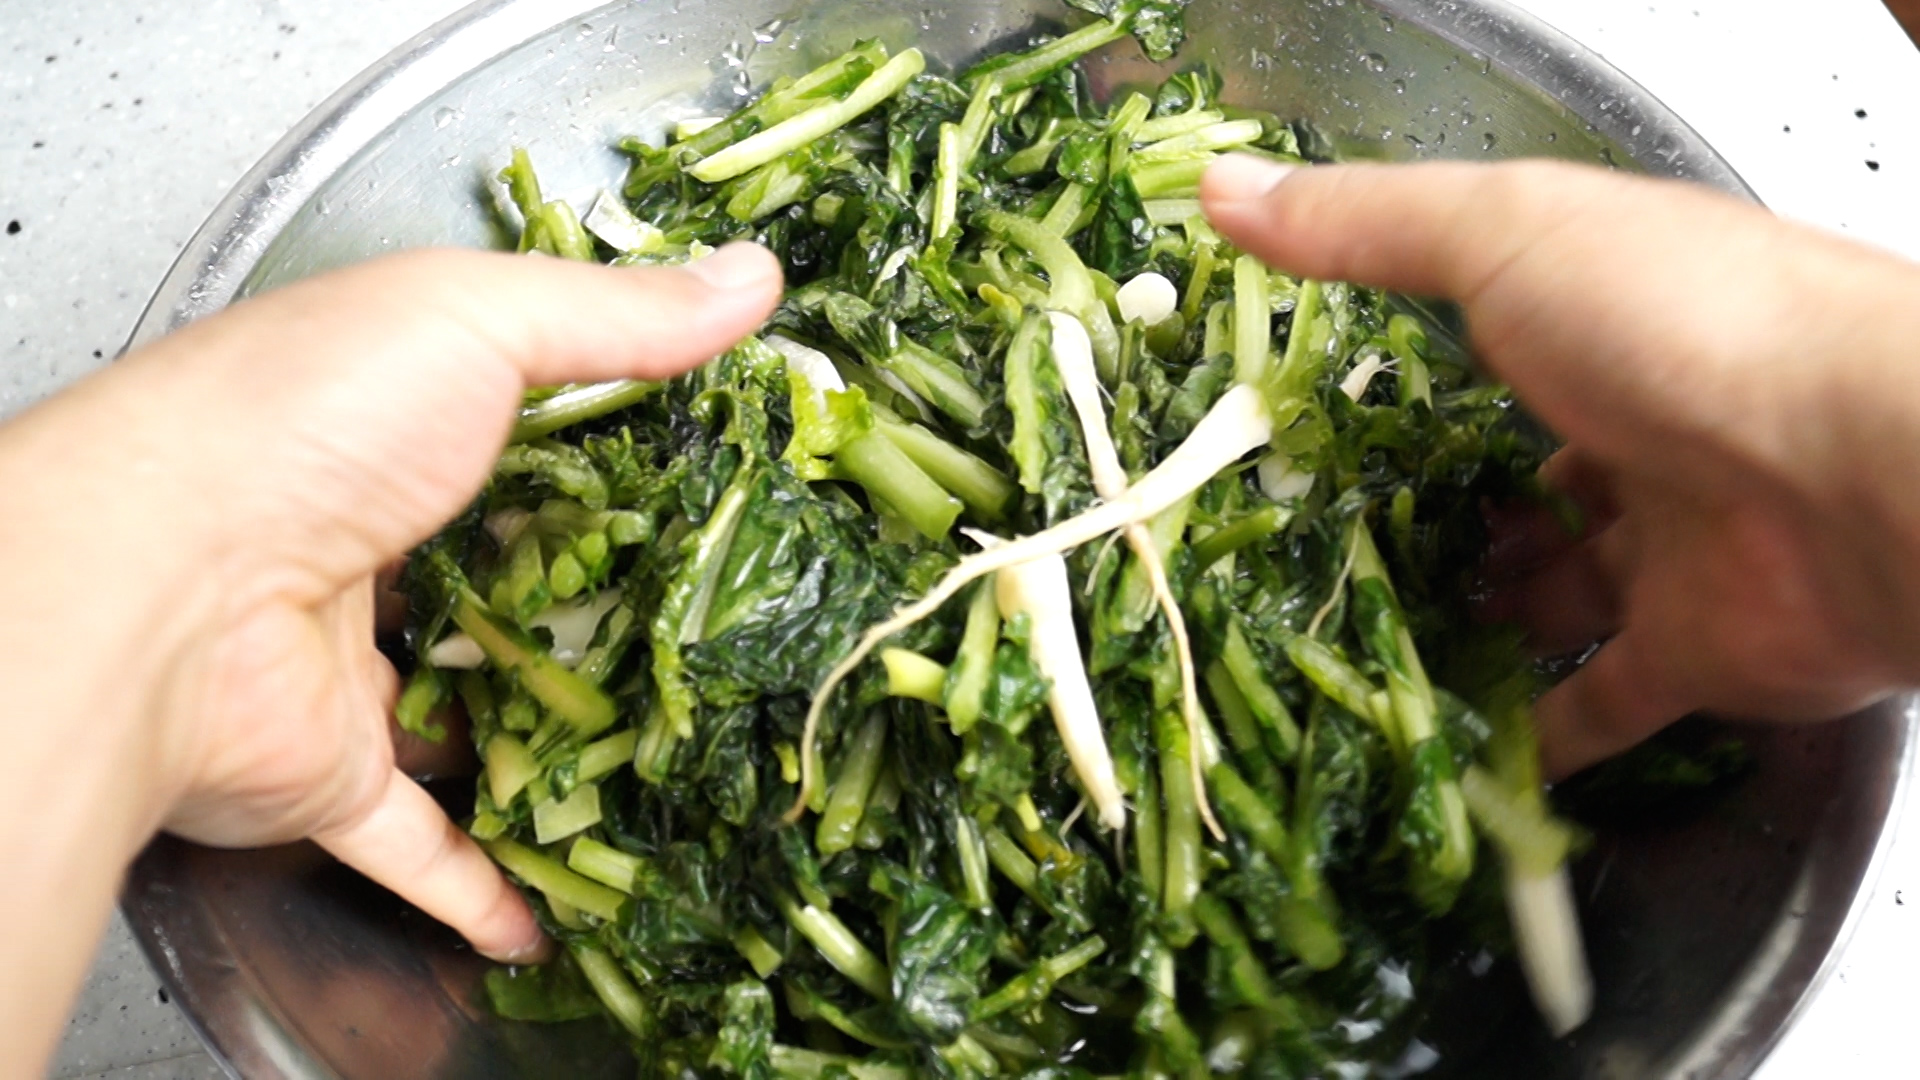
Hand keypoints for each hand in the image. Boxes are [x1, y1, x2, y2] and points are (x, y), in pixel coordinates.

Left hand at [0, 244, 779, 1069]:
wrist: (153, 588)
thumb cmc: (298, 425)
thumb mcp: (475, 319)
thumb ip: (616, 313)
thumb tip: (751, 279)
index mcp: (381, 423)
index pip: (510, 437)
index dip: (603, 455)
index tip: (702, 477)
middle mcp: (354, 544)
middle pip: (492, 584)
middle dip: (580, 606)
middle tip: (695, 625)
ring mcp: (339, 667)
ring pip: (457, 715)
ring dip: (537, 742)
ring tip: (649, 753)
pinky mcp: (326, 773)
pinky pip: (414, 839)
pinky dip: (478, 882)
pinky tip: (544, 912)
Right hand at [1201, 155, 1919, 776]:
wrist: (1863, 471)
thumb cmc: (1686, 326)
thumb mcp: (1504, 234)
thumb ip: (1365, 225)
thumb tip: (1219, 190)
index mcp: (1606, 323)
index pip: (1491, 350)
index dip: (1404, 381)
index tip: (1305, 418)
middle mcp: (1643, 432)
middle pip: (1519, 480)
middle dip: (1433, 512)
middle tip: (1319, 545)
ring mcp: (1670, 549)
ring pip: (1553, 593)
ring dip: (1474, 616)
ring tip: (1360, 638)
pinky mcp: (1695, 655)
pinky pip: (1598, 705)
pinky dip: (1531, 738)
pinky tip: (1451, 750)